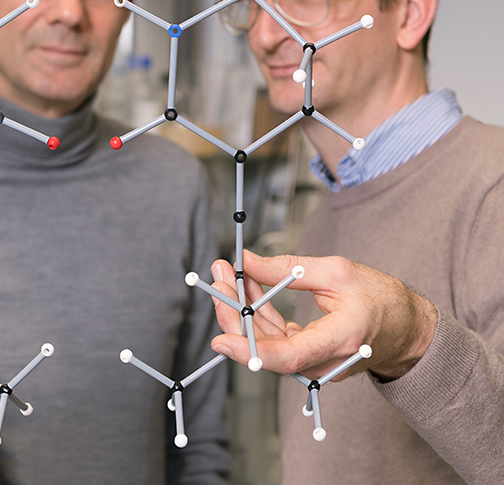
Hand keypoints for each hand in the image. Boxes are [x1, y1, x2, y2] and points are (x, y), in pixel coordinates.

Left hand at [209, 250, 437, 380]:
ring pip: (263, 340)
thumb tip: (246, 261)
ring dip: (241, 307)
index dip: (248, 350)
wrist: (405, 327)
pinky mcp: (305, 356)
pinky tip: (247, 285)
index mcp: (338, 341)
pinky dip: (256, 311)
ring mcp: (312, 362)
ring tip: (227, 272)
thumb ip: (288, 268)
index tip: (220, 338)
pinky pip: (272, 336)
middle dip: (234, 311)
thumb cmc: (379, 298)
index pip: (286, 356)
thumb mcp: (336, 272)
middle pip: (264, 348)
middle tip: (219, 275)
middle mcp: (322, 361)